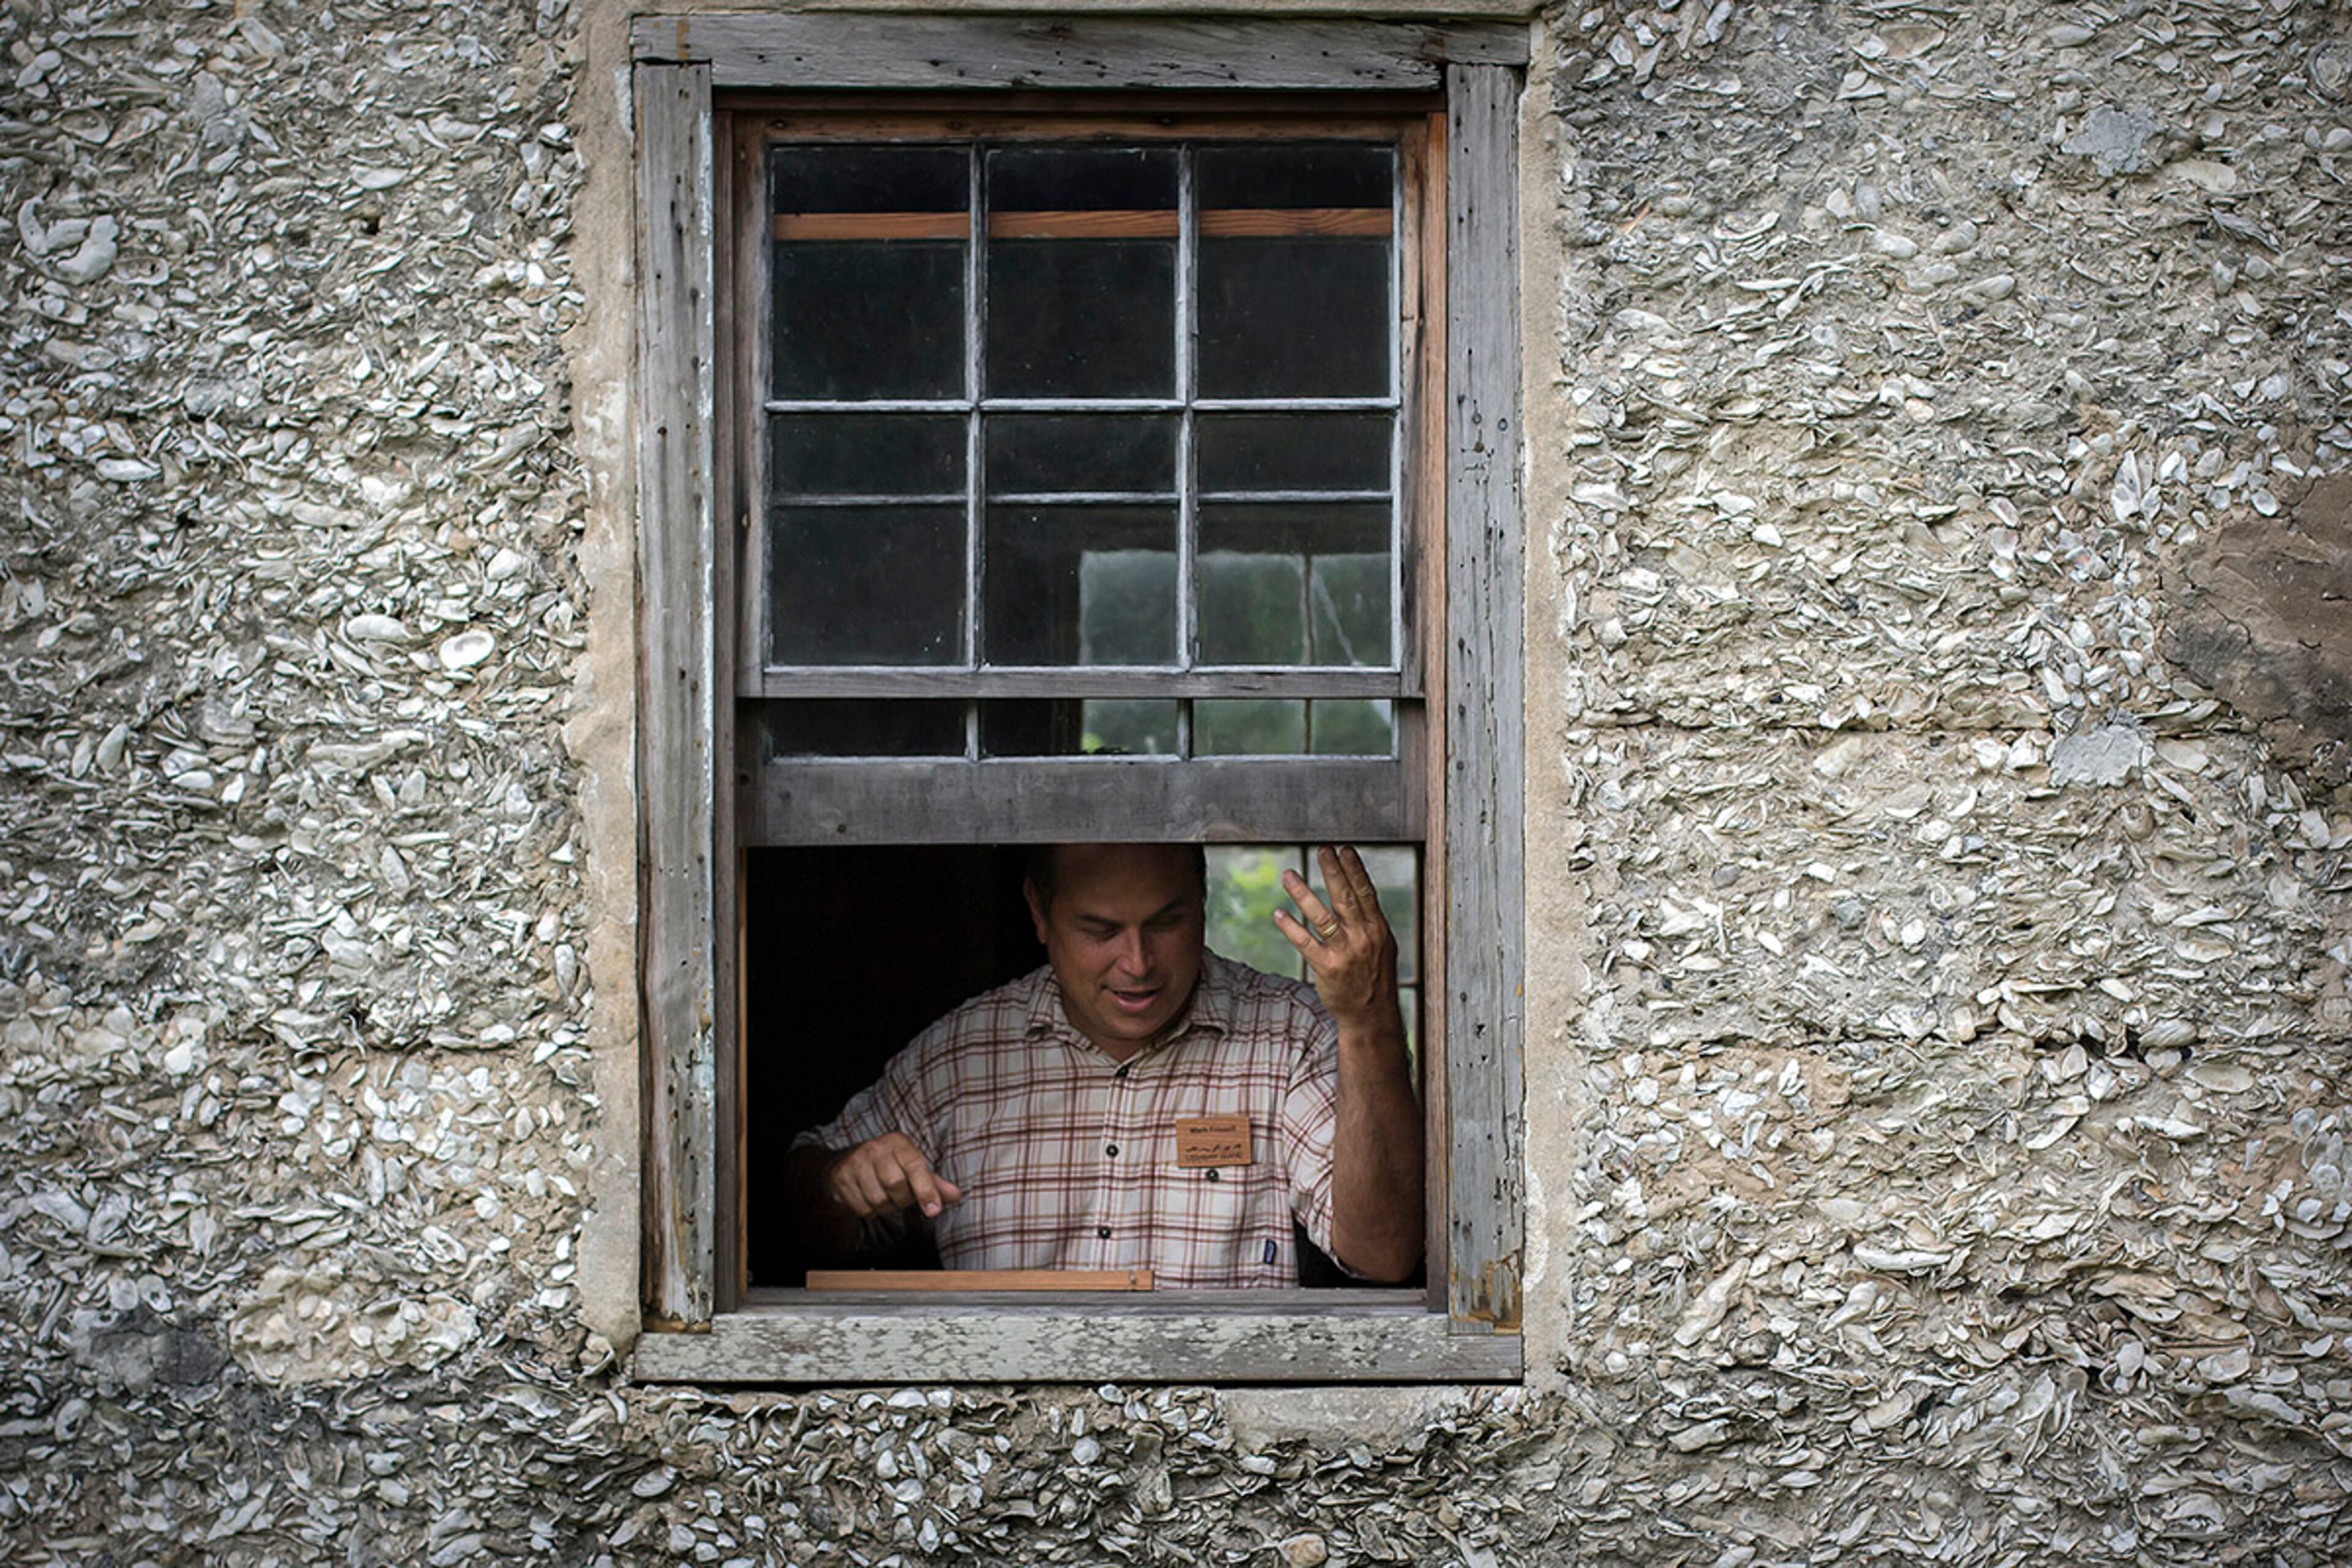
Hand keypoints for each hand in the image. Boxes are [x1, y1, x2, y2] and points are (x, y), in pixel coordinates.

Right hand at [825, 1132, 963, 1220]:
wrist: (848, 1162)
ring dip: (887, 1207)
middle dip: (903, 1199)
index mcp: (898, 1142)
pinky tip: (870, 1199)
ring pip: (879, 1200)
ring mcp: (855, 1162)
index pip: (915, 1166)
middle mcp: (875, 1148)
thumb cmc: (889, 1165)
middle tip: (901, 1196)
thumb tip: (956, 1195)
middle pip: (896, 1186)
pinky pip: (863, 1208)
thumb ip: (934, 1182)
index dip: (926, 1190)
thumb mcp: (912, 1166)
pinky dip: (870, 1211)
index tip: (934, 1211)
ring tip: (886, 1196)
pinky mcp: (841, 1178)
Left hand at [1273, 844, 1400, 1032]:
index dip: (1355, 870)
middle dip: (1333, 872)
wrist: (1371, 1014)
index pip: (1366, 893)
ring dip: (1303, 894)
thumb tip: (1358, 887)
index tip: (1344, 849)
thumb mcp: (1382, 944)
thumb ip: (1369, 918)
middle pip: (1346, 898)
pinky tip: (1279, 914)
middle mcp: (1363, 938)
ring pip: (1322, 918)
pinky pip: (1306, 943)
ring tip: (1288, 875)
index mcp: (1377, 928)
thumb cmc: (1374, 975)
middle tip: (1322, 850)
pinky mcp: (1327, 968)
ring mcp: (1345, 953)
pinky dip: (1291, 927)